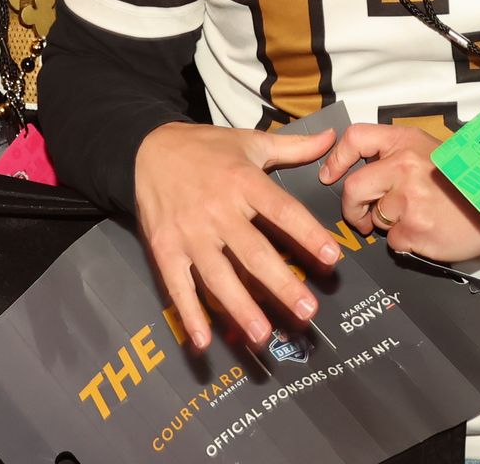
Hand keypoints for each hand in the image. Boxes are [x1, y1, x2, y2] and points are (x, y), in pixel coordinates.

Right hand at [133, 122, 341, 348]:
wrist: (148, 148)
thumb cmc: (206, 147)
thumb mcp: (251, 141)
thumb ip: (294, 146)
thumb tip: (331, 138)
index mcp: (244, 181)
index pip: (282, 210)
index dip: (307, 233)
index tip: (331, 257)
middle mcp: (218, 210)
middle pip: (254, 252)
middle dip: (281, 284)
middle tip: (307, 311)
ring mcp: (189, 232)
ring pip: (218, 276)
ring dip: (240, 307)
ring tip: (262, 335)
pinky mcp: (165, 248)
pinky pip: (178, 285)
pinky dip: (189, 314)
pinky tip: (202, 342)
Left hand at [318, 124, 479, 262]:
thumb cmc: (465, 180)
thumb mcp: (430, 151)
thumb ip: (395, 155)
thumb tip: (357, 170)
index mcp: (406, 141)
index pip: (356, 138)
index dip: (336, 158)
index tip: (328, 176)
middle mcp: (405, 165)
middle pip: (353, 187)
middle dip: (352, 208)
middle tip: (363, 216)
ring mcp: (409, 198)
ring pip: (374, 217)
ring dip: (386, 224)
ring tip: (414, 218)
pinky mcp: (415, 228)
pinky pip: (392, 240)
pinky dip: (404, 241)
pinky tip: (426, 230)